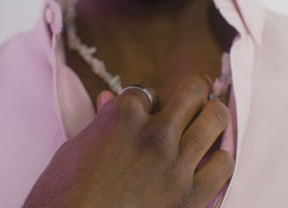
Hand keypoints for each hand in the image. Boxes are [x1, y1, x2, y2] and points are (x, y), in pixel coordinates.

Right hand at [24, 75, 233, 207]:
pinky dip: (219, 159)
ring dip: (211, 116)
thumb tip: (108, 98)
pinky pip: (224, 163)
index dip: (148, 102)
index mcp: (122, 117)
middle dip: (191, 93)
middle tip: (188, 103)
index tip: (147, 113)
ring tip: (205, 123)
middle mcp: (154, 135)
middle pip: (192, 92)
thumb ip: (100, 122)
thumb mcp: (73, 152)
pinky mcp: (192, 197)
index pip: (148, 91)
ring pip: (215, 118)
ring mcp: (175, 164)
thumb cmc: (62, 197)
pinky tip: (207, 162)